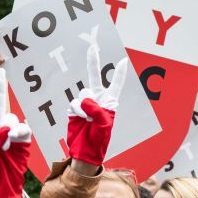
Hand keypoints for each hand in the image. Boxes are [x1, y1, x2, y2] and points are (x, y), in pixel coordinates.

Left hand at [0, 70, 31, 197]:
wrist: (3, 184)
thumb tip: (6, 128)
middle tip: (1, 72)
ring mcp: (9, 132)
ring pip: (12, 118)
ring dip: (10, 127)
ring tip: (7, 143)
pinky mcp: (22, 139)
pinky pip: (23, 129)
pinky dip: (20, 133)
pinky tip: (16, 140)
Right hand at [66, 44, 128, 166]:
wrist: (85, 150)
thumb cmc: (99, 140)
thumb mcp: (103, 125)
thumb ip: (95, 110)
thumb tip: (83, 100)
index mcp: (110, 103)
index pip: (115, 85)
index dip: (119, 74)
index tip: (123, 61)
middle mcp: (98, 100)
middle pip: (94, 78)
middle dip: (93, 62)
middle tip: (91, 47)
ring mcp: (86, 104)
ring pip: (83, 94)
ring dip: (84, 107)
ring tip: (88, 120)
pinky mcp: (75, 108)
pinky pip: (74, 103)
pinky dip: (77, 111)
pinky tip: (80, 120)